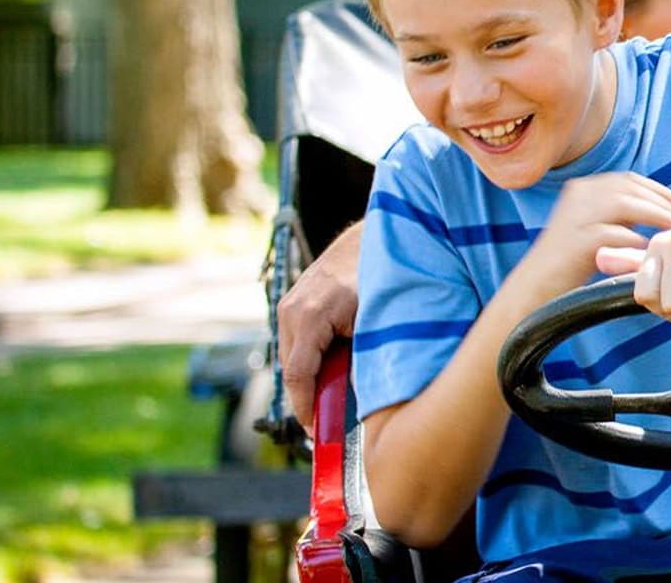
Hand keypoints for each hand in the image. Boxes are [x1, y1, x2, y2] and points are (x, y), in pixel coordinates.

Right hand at [278, 222, 363, 434]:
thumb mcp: (375, 323)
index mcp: (309, 316)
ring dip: (308, 380)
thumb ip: (362, 358)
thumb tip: (360, 398)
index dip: (306, 408)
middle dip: (307, 400)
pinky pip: (297, 344)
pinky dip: (310, 362)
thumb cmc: (381, 278)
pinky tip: (329, 372)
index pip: (297, 375)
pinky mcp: (293, 304)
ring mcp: (289, 306)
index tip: (316, 432)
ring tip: (329, 402)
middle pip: (291, 370)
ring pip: (292, 358)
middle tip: (325, 427)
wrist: (372, 238)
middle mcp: (291, 311)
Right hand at [521, 173, 670, 296]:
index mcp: (584, 188)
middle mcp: (578, 196)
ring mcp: (574, 216)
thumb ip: (624, 214)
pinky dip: (634, 239)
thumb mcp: (598, 227)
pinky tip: (648, 249)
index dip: (661, 190)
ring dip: (656, 214)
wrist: (536, 287)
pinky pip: (612, 233)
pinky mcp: (574, 240)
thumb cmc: (572, 262)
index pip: (630, 180)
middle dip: (664, 200)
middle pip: (630, 187)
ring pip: (624, 203)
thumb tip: (663, 207)